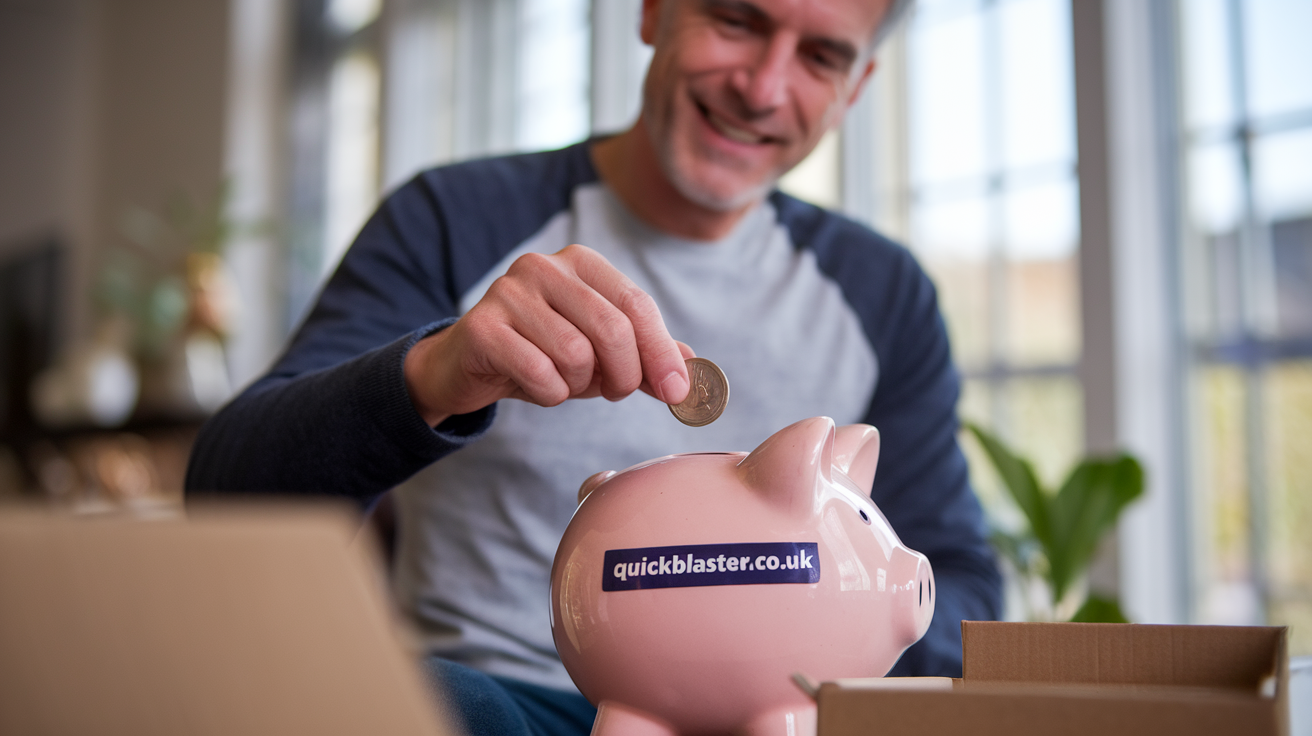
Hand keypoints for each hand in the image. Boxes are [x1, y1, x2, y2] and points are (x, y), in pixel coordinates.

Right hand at [404, 244, 692, 425]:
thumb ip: (646, 354)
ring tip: (564, 382)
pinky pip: (539, 373)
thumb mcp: (600, 353)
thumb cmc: (542, 353)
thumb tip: (691, 369)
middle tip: (616, 392)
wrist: (467, 365)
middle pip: (612, 329)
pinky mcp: (482, 327)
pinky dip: (549, 394)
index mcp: (581, 264)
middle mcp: (544, 267)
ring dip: (578, 386)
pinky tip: (537, 387)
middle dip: (624, 375)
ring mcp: (509, 292)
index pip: (637, 305)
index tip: (677, 392)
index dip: (662, 352)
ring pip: (575, 355)